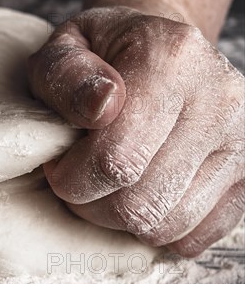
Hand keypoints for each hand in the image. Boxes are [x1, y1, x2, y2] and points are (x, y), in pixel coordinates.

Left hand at [28, 7, 243, 256]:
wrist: (161, 50)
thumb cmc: (102, 54)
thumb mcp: (65, 47)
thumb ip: (66, 73)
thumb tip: (100, 106)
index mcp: (170, 60)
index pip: (115, 158)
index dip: (71, 178)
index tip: (58, 164)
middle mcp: (218, 98)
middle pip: (139, 202)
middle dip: (90, 205)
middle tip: (76, 181)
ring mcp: (242, 138)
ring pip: (167, 226)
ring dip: (121, 222)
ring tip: (106, 186)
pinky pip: (197, 236)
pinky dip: (158, 231)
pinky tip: (140, 197)